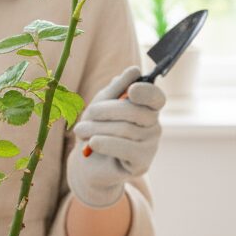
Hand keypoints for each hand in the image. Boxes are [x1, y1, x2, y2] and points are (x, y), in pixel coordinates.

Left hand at [66, 65, 165, 207]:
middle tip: (87, 114)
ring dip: (97, 128)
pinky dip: (106, 143)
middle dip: (106, 110)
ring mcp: (151, 145)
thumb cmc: (95, 129)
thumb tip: (134, 71)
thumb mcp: (100, 105)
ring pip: (126, 129)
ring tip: (80, 130)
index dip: (147, 92)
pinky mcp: (142, 163)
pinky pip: (126, 149)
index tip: (132, 90)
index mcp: (146, 108)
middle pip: (136, 111)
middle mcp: (154, 125)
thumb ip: (116, 89)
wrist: (87, 164)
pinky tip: (93, 143)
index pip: (156, 97)